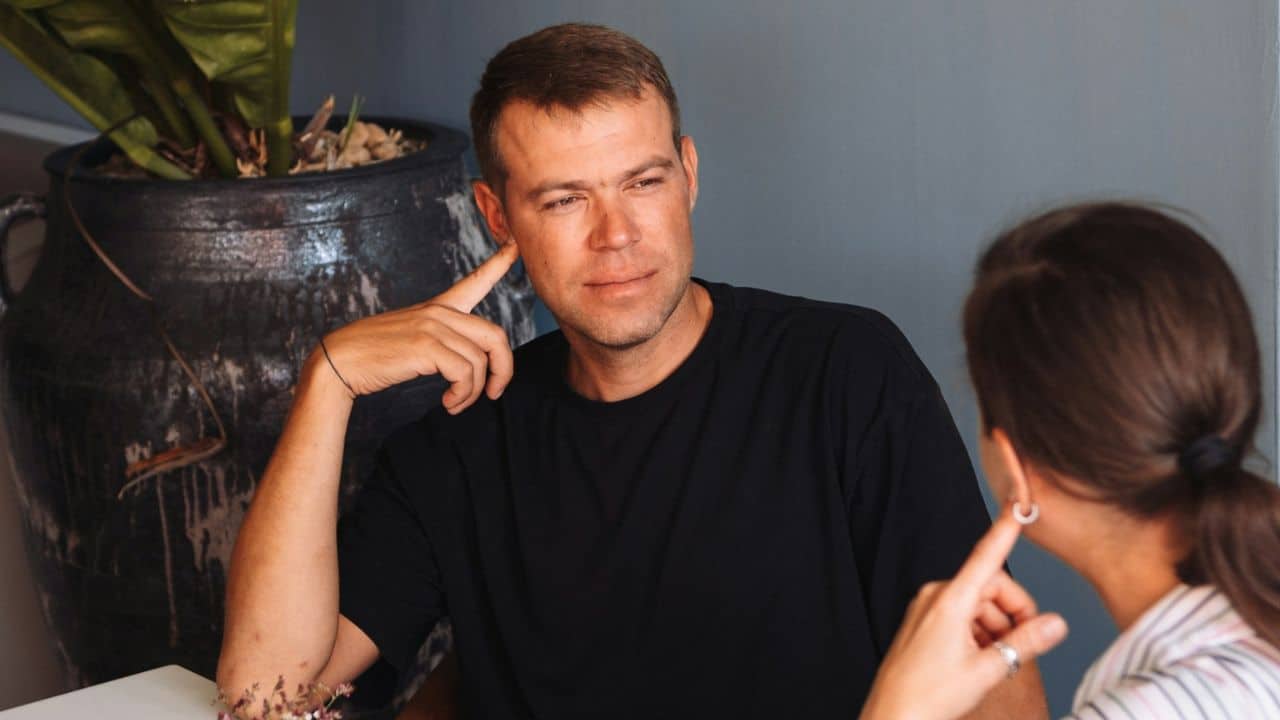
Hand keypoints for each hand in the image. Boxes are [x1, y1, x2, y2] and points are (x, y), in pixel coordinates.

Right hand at [315, 242, 519, 412]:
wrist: (339, 362)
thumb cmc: (374, 357)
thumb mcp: (412, 340)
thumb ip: (442, 343)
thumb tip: (473, 367)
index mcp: (437, 308)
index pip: (475, 281)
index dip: (499, 263)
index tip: (516, 245)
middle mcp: (439, 313)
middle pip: (496, 336)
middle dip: (504, 369)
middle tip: (493, 393)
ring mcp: (433, 327)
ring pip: (480, 362)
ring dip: (473, 392)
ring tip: (456, 403)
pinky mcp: (427, 346)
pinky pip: (465, 374)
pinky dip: (462, 395)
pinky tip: (449, 403)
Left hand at [859, 507, 1068, 719]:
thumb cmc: (930, 697)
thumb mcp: (988, 670)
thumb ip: (1026, 642)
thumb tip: (1057, 623)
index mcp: (950, 599)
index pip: (986, 557)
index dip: (1004, 531)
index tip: (1016, 507)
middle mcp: (935, 596)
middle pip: (991, 588)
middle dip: (1012, 613)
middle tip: (1024, 646)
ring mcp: (926, 610)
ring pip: (978, 606)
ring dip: (996, 628)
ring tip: (996, 663)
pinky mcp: (922, 624)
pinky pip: (961, 617)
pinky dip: (978, 634)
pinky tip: (980, 662)